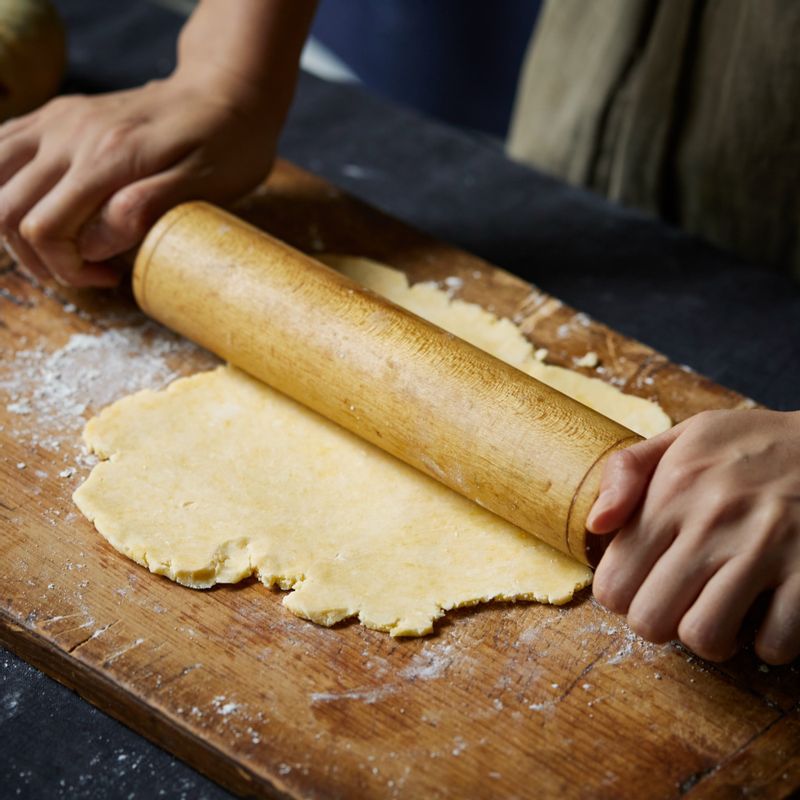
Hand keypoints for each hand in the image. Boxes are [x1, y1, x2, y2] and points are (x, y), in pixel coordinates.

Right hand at [0, 72, 277, 286]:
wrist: (227, 89)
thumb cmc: (227, 144)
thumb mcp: (205, 186)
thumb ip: (146, 210)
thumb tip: (93, 245)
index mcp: (107, 157)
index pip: (44, 228)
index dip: (66, 268)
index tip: (109, 277)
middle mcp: (69, 134)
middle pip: (6, 210)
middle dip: (38, 258)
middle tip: (86, 272)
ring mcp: (57, 120)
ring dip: (13, 227)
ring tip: (62, 247)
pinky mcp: (57, 115)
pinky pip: (1, 150)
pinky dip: (8, 189)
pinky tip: (45, 210)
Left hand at [587, 409, 799, 664]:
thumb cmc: (751, 444)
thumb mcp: (683, 437)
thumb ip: (625, 472)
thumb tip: (596, 525)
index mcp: (671, 493)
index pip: (613, 584)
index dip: (620, 595)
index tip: (639, 582)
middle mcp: (712, 523)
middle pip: (651, 620)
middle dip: (658, 621)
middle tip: (677, 601)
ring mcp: (765, 549)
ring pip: (705, 638)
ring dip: (708, 635)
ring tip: (717, 610)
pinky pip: (774, 643)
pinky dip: (767, 641)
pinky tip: (766, 612)